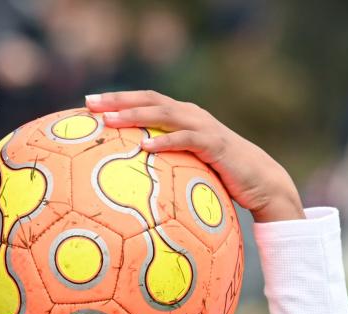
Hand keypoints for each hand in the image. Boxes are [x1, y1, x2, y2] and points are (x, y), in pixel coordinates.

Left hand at [85, 90, 304, 222]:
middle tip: (90, 103)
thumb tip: (128, 168)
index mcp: (182, 115)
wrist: (259, 181)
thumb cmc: (218, 174)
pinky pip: (187, 141)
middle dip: (119, 100)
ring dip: (136, 116)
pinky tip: (145, 148)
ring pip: (165, 115)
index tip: (88, 102)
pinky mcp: (216, 146)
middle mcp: (191, 115)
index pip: (145, 99)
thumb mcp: (184, 162)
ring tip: (110, 121)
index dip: (118, 98)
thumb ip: (161, 158)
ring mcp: (204, 128)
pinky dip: (166, 143)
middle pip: (150, 100)